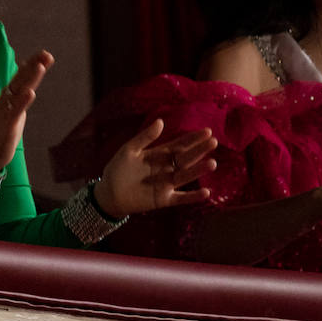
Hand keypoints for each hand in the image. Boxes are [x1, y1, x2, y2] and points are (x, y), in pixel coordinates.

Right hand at [0, 51, 53, 169]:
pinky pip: (15, 111)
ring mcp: (7, 110)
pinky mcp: (7, 124)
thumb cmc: (5, 126)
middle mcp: (7, 98)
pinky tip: (30, 93)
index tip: (46, 53)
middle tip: (46, 54)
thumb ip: (22, 87)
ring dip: (29, 78)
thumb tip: (27, 67)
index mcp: (10, 94)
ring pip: (19, 91)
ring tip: (39, 67)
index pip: (23, 75)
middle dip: (33, 66)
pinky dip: (22, 101)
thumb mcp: (16, 105)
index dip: (34, 63)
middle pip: (22, 79)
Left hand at [96, 119, 216, 217]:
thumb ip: (145, 137)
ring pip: (185, 176)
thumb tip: (161, 121)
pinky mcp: (164, 199)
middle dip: (199, 150)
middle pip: (185, 158)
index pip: (179, 145)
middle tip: (213, 142)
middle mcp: (166, 168)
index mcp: (159, 155)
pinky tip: (206, 192)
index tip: (207, 131)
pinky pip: (181, 198)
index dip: (192, 138)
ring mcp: (166, 184)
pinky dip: (193, 196)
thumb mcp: (129, 150)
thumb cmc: (118, 169)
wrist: (108, 193)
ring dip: (198, 170)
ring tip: (212, 163)